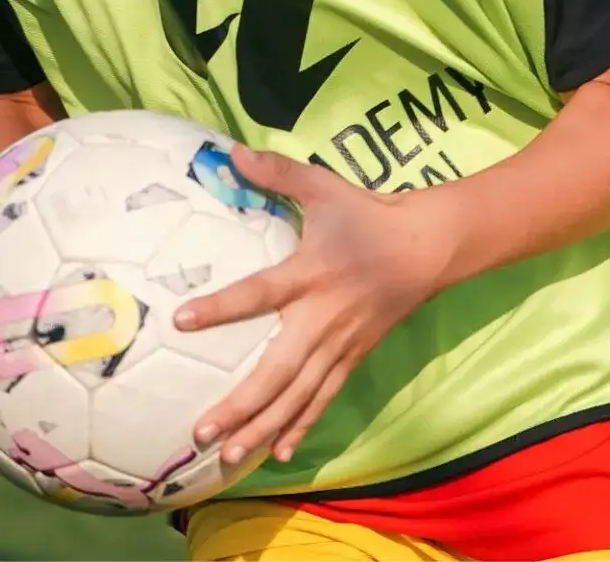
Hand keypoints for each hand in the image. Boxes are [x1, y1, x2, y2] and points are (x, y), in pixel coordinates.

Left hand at [175, 146, 452, 466]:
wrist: (427, 246)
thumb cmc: (367, 214)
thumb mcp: (323, 186)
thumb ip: (277, 172)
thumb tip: (231, 152)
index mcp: (310, 273)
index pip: (259, 293)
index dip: (221, 307)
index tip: (182, 320)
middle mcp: (322, 317)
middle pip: (278, 370)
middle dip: (241, 404)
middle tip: (203, 431)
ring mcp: (340, 344)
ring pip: (298, 396)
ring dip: (263, 427)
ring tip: (229, 457)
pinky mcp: (353, 358)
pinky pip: (323, 398)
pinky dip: (300, 426)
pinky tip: (277, 453)